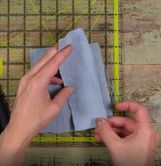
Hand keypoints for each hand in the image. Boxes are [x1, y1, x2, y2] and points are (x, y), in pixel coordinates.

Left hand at [0, 44, 72, 165]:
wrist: (19, 128)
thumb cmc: (38, 119)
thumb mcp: (54, 108)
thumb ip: (63, 95)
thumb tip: (69, 87)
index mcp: (38, 82)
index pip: (52, 64)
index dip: (62, 55)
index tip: (69, 47)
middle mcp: (30, 78)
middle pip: (43, 60)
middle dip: (54, 51)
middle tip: (63, 44)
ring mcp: (25, 81)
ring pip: (39, 66)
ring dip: (50, 61)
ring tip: (60, 60)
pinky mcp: (24, 85)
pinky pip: (36, 73)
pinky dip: (46, 72)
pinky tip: (54, 80)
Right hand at [95, 102, 159, 165]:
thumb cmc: (131, 164)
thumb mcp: (115, 146)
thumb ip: (105, 131)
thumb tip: (99, 121)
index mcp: (146, 130)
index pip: (139, 110)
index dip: (127, 105)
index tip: (116, 106)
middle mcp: (147, 133)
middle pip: (128, 122)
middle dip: (112, 123)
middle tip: (100, 126)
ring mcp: (143, 140)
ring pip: (126, 130)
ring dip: (112, 131)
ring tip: (99, 134)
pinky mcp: (139, 146)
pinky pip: (127, 137)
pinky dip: (116, 137)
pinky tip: (104, 139)